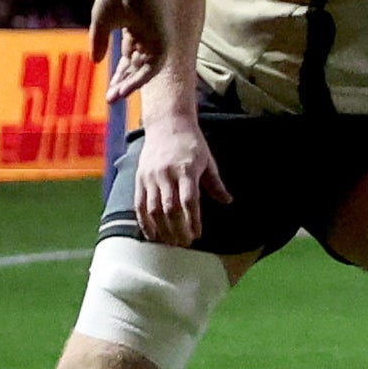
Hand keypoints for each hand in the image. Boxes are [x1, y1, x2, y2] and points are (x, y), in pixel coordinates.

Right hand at [90, 0, 172, 98]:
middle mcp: (149, 35)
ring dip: (131, 84)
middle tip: (110, 99)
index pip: (130, 57)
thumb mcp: (102, 22)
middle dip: (123, 83)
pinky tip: (126, 88)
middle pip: (138, 66)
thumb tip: (97, 62)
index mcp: (136, 29)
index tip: (107, 89)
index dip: (118, 74)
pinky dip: (141, 77)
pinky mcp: (164, 38)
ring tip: (116, 96)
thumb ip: (99, 41)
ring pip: (147, 68)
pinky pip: (154, 64)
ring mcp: (158, 36)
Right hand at [130, 105, 221, 247]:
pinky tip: (152, 234)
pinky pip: (139, 204)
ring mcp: (151, 177)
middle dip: (178, 229)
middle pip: (170, 208)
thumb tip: (227, 201)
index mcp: (186, 169)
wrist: (167, 124)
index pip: (189, 200)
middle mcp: (166, 174)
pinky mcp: (140, 179)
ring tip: (170, 243)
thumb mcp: (207, 160)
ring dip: (162, 229)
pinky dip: (144, 222)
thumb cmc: (192, 143)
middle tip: (185, 244)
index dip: (193, 220)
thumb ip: (215, 183)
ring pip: (153, 209)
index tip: (198, 234)